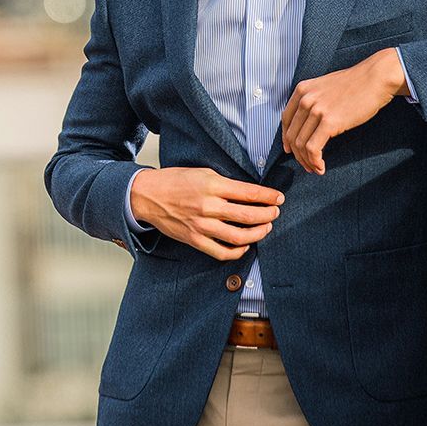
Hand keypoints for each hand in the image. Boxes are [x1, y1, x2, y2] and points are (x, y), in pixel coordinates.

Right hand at [129, 167, 284, 260]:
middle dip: (268, 215)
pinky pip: (222, 252)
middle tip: (275, 213)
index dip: (268, 197)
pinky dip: (238, 251)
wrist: (148, 196)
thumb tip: (249, 194)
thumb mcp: (203, 173)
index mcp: (212, 185)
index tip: (278, 198)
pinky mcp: (195, 240)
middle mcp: (208, 206)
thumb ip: (225, 184)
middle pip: (249, 216)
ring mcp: (201, 226)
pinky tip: (245, 244)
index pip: (249, 193)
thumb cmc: (175, 181)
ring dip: (258, 233)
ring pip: (239, 236)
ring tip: (265, 228)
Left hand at [281, 47, 407, 174]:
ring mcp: (316, 110)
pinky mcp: (329, 122)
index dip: (286, 139)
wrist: (375, 78)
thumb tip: (307, 123)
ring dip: (307, 162)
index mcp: (302, 90)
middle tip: (306, 165)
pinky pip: (313, 148)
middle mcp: (305, 99)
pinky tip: (321, 167)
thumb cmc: (356, 84)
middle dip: (297, 155)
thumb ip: (313, 100)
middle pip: (292, 135)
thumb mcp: (325, 86)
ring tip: (315, 169)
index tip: (291, 150)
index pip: (286, 120)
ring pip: (301, 145)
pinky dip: (315, 161)